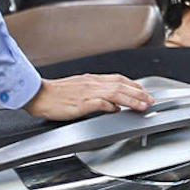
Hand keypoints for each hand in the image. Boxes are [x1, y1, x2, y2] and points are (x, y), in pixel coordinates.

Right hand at [25, 74, 153, 120]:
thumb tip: (112, 104)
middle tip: (151, 99)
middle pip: (121, 86)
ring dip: (131, 99)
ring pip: (115, 93)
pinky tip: (118, 110)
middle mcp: (92, 83)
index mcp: (92, 79)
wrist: (39, 94)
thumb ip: (95, 94)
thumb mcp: (78, 88)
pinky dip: (112, 106)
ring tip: (143, 105)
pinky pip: (100, 103)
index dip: (134, 85)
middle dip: (139, 93)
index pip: (118, 79)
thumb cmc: (56, 93)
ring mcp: (87, 93)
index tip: (144, 92)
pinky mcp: (81, 103)